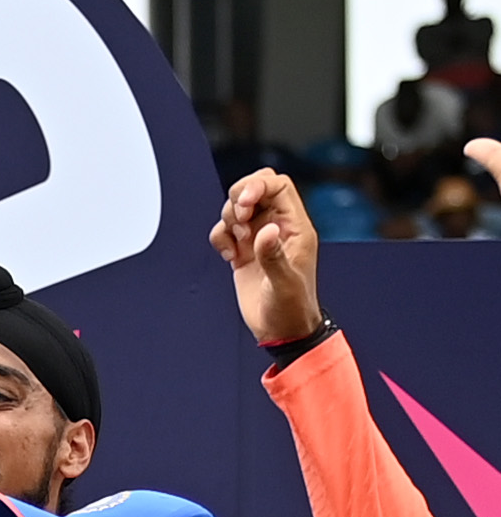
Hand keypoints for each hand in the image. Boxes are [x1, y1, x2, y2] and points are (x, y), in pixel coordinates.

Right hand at [211, 167, 322, 345]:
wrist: (281, 330)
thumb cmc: (291, 309)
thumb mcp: (285, 284)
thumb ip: (273, 256)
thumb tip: (265, 230)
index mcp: (295, 228)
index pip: (278, 186)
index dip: (258, 186)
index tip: (244, 204)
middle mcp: (277, 228)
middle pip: (257, 188)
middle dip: (239, 197)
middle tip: (237, 218)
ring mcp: (259, 238)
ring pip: (237, 207)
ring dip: (228, 218)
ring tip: (236, 242)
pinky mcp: (243, 251)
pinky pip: (226, 230)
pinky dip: (220, 237)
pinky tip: (230, 256)